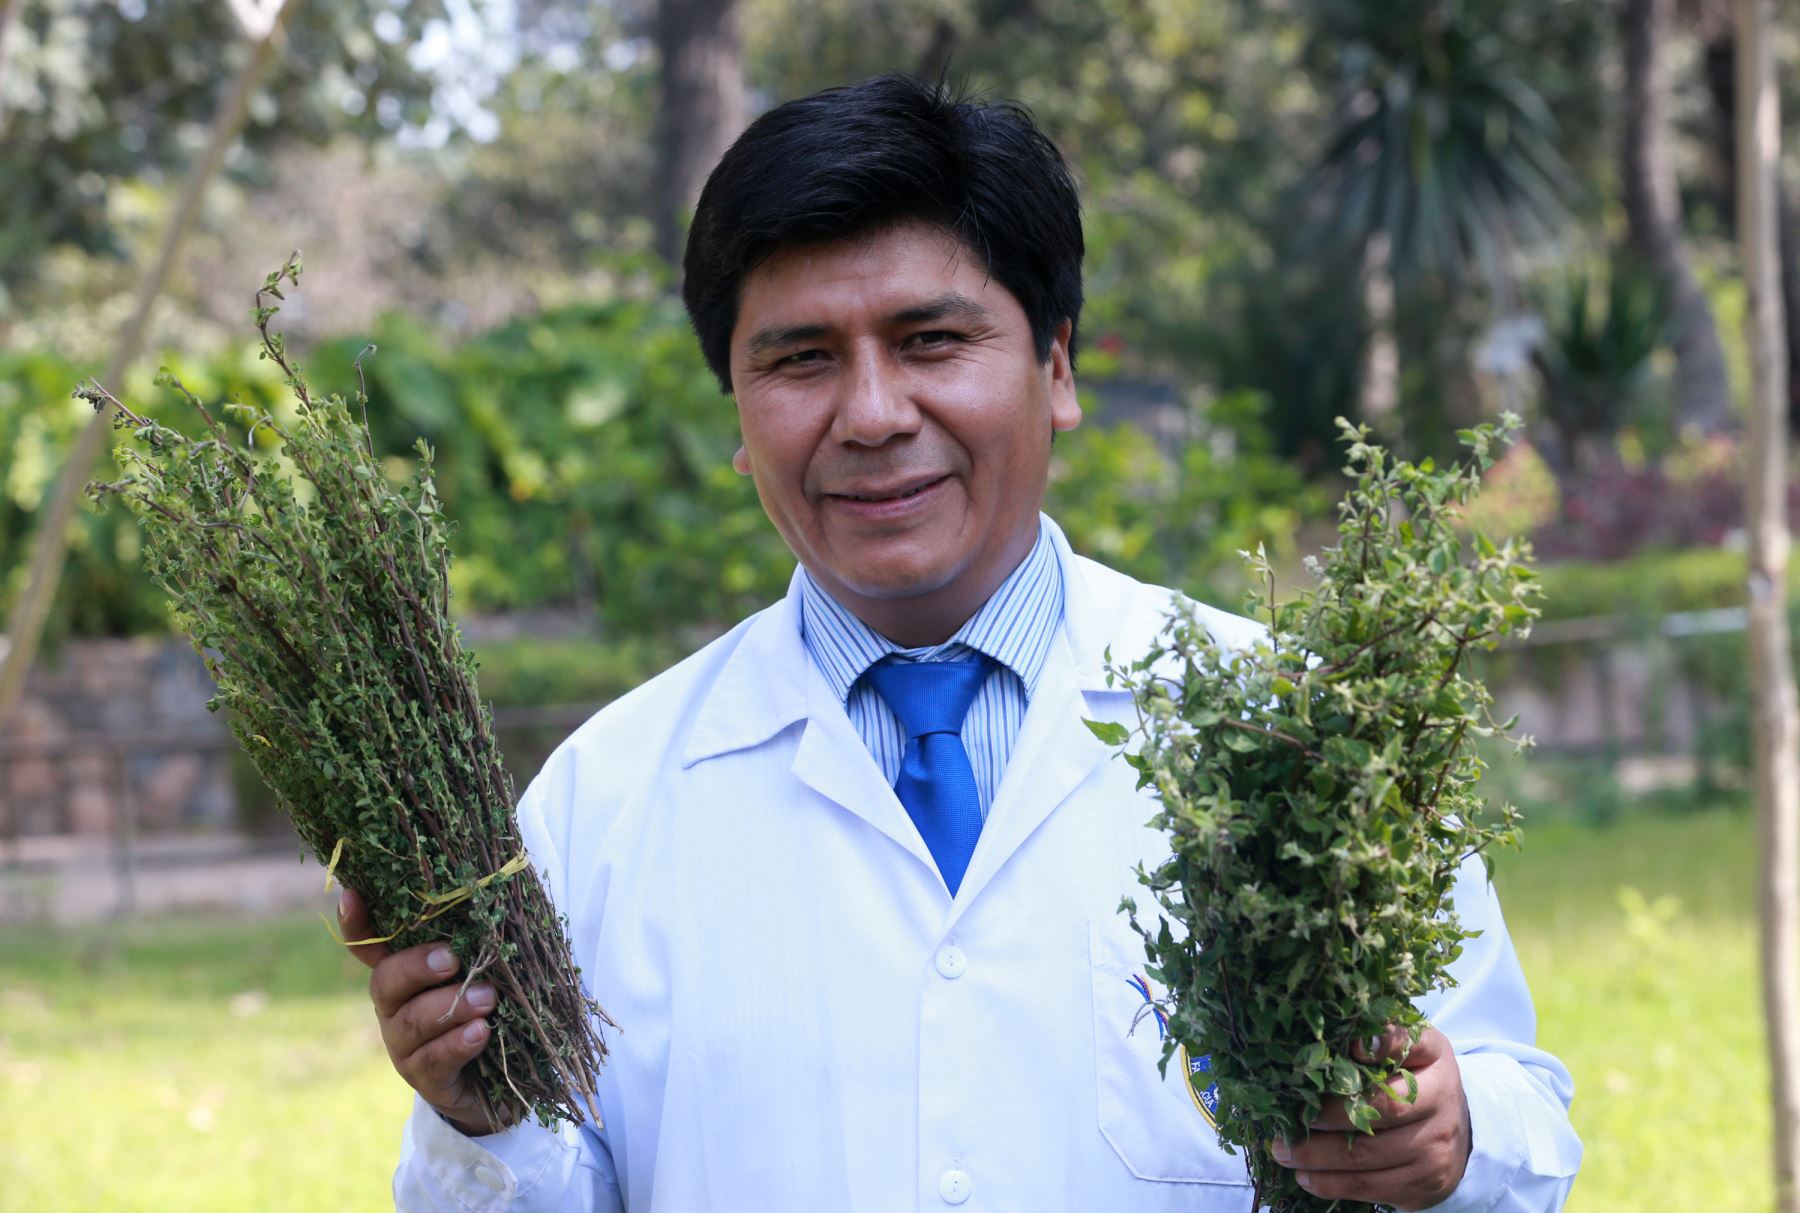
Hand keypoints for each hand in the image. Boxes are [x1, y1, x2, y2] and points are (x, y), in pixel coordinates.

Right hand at [338, 886, 505, 1136]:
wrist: (504, 1081)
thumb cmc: (493, 1009)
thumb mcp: (485, 970)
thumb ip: (478, 942)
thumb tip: (499, 894)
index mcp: (405, 974)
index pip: (370, 946)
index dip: (357, 923)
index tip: (353, 895)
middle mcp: (396, 1008)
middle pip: (385, 982)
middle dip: (416, 967)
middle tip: (452, 960)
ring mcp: (405, 1046)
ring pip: (410, 1023)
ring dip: (449, 1006)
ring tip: (487, 998)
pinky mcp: (427, 1079)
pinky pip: (433, 1060)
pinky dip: (456, 1043)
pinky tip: (480, 1032)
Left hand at [1270, 1024, 1471, 1210]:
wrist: (1456, 1135)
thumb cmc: (1415, 1082)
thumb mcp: (1408, 1051)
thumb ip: (1379, 1038)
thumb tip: (1341, 1036)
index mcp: (1434, 1058)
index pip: (1409, 1045)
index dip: (1382, 1044)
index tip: (1351, 1046)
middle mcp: (1441, 1103)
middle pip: (1379, 1110)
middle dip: (1326, 1116)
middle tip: (1289, 1118)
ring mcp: (1435, 1149)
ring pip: (1368, 1156)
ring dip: (1318, 1156)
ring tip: (1283, 1151)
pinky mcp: (1423, 1184)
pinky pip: (1371, 1187)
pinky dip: (1332, 1184)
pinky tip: (1306, 1177)